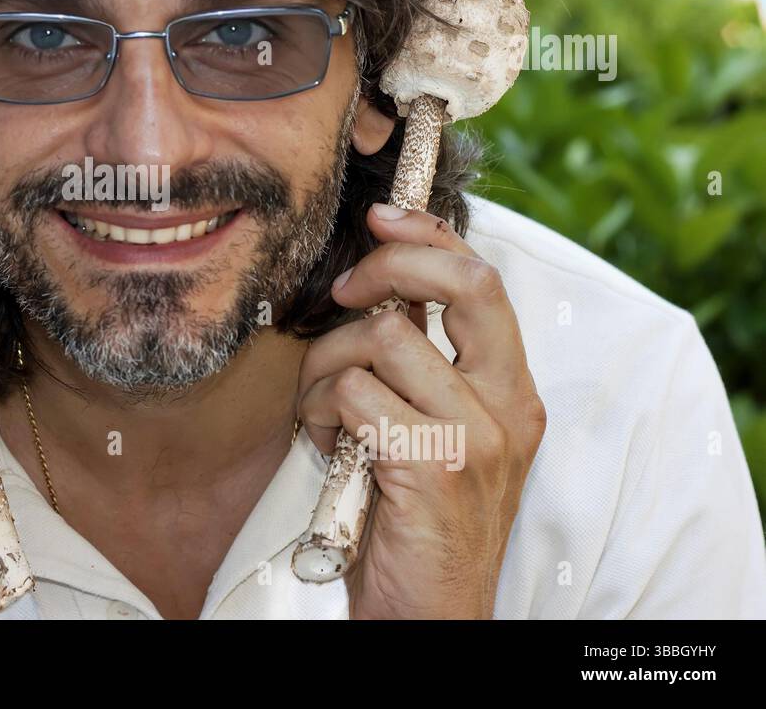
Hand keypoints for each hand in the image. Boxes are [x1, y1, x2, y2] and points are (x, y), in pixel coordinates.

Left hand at [297, 203, 545, 618]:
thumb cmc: (416, 521)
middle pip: (461, 285)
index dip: (431, 238)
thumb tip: (373, 302)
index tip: (383, 219)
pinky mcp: (434, 465)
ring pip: (382, 340)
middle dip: (390, 267)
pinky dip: (320, 413)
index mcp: (513, 392)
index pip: (484, 282)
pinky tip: (327, 447)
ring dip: (328, 366)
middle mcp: (508, 406)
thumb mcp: (435, 435)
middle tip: (346, 291)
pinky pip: (354, 395)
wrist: (428, 614)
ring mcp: (476, 435)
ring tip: (323, 413)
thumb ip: (423, 374)